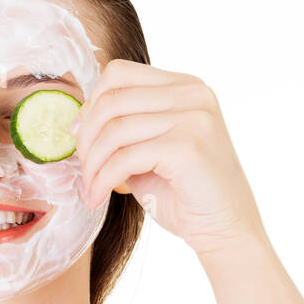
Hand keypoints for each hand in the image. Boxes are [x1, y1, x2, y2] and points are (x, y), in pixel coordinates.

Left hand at [74, 59, 266, 255]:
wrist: (226, 229)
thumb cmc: (186, 195)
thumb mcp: (149, 151)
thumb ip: (123, 131)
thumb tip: (77, 123)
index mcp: (184, 87)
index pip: (119, 74)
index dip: (91, 105)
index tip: (80, 139)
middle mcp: (193, 93)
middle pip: (112, 98)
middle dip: (87, 138)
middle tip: (83, 171)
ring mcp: (194, 116)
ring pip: (115, 129)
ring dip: (92, 165)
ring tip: (90, 190)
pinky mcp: (187, 145)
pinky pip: (125, 157)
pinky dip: (103, 179)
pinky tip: (98, 198)